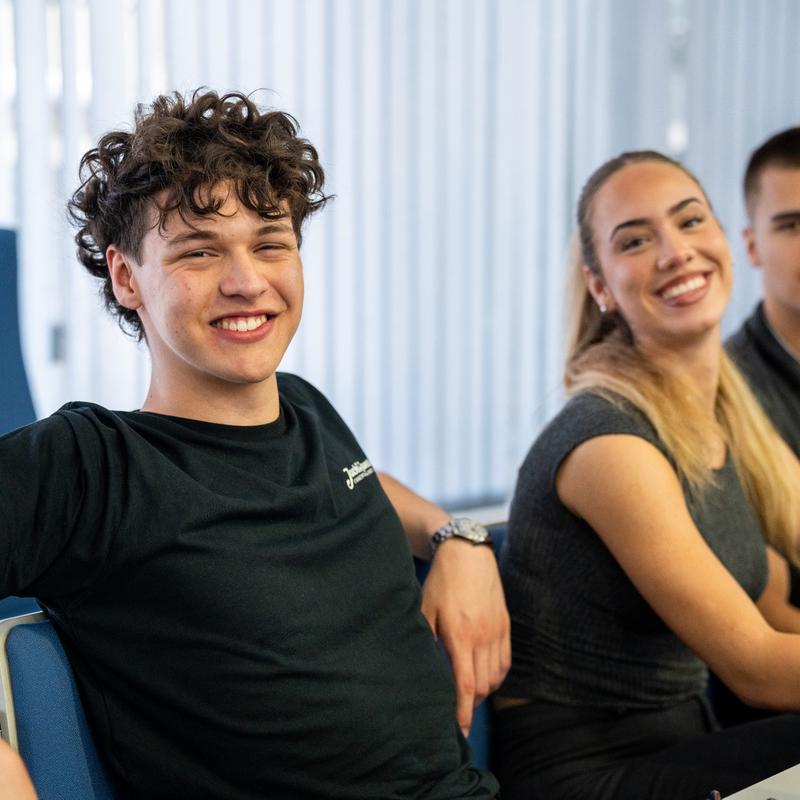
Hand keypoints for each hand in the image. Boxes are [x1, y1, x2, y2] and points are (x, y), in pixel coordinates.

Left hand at [420, 538, 510, 736]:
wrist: (467, 553)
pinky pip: (505, 661)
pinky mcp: (505, 625)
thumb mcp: (425, 609)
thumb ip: (425, 640)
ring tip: (469, 695)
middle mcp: (482, 636)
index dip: (464, 711)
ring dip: (484, 692)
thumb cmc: (441, 582)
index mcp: (460, 635)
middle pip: (483, 686)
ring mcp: (497, 631)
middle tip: (458, 711)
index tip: (460, 730)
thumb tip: (420, 670)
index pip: (466, 685)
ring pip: (496, 677)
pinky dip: (496, 676)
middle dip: (471, 705)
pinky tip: (484, 677)